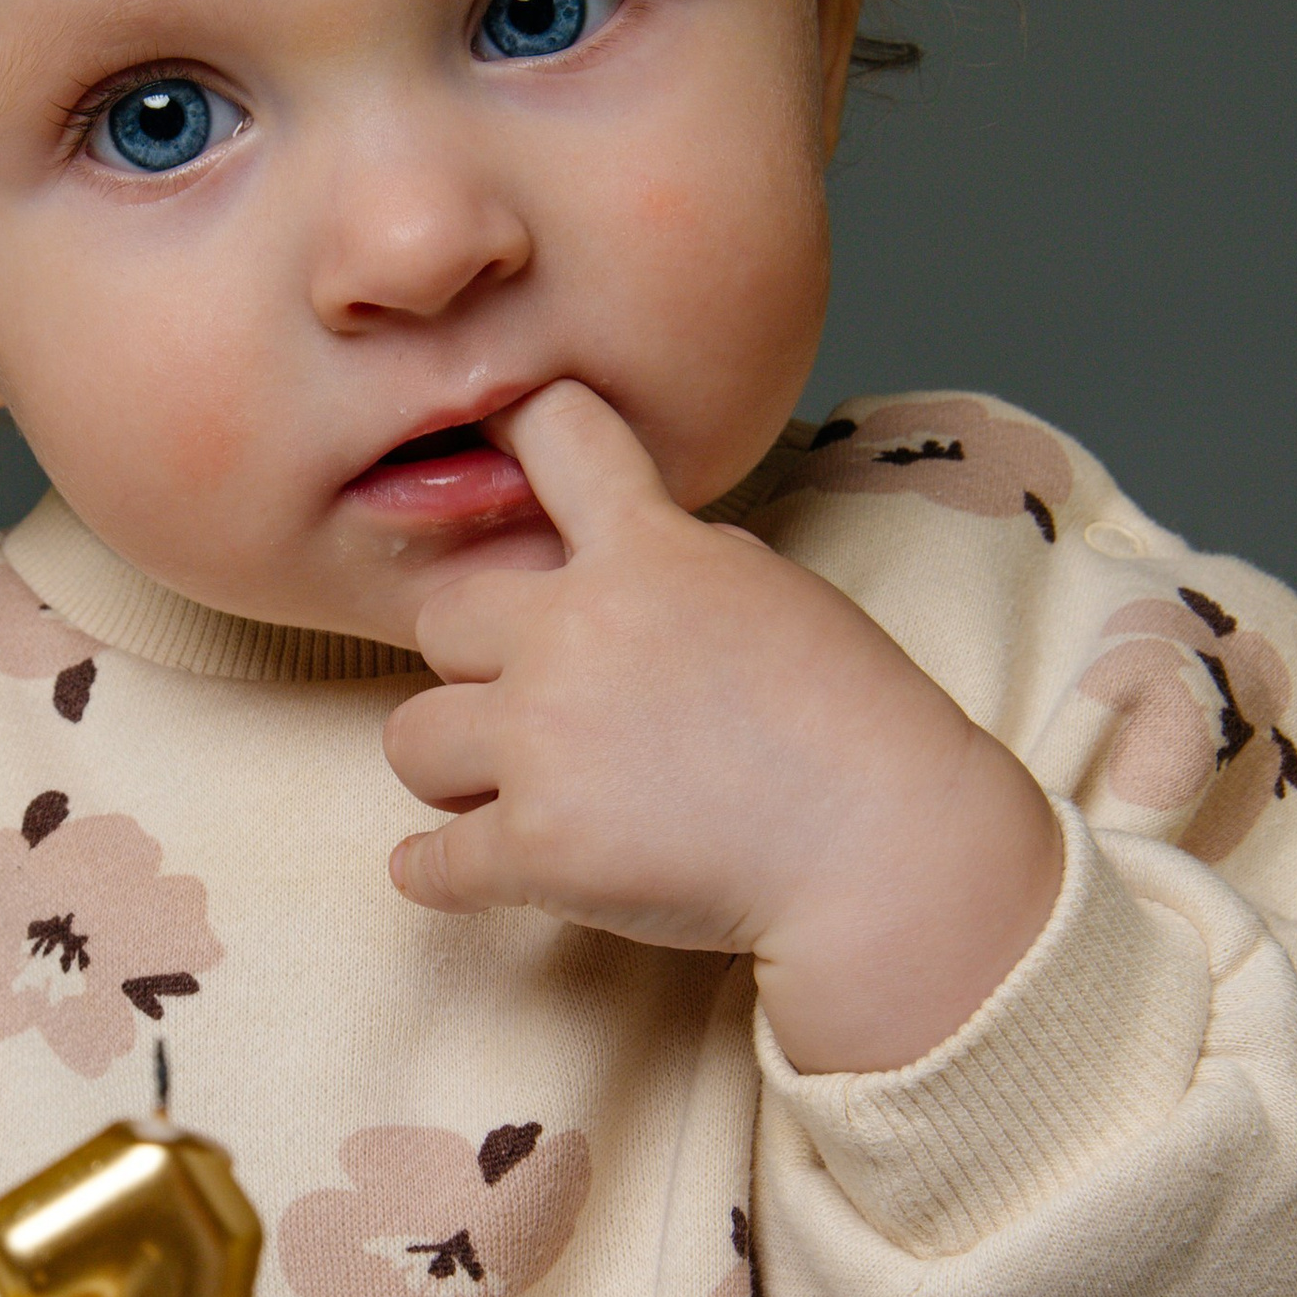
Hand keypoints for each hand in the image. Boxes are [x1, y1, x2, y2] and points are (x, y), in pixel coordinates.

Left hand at [383, 381, 1061, 1074]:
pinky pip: (430, 862)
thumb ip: (679, 564)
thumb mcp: (775, 592)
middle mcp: (577, 632)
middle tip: (528, 710)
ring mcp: (547, 740)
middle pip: (440, 620)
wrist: (885, 846)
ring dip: (452, 769)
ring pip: (411, 738)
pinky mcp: (537, 848)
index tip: (489, 428)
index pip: (556, 433)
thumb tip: (620, 561)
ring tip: (508, 794)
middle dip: (474, 668)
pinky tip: (452, 871)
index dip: (515, 423)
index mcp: (648, 553)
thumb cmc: (856, 722)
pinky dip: (438, 872)